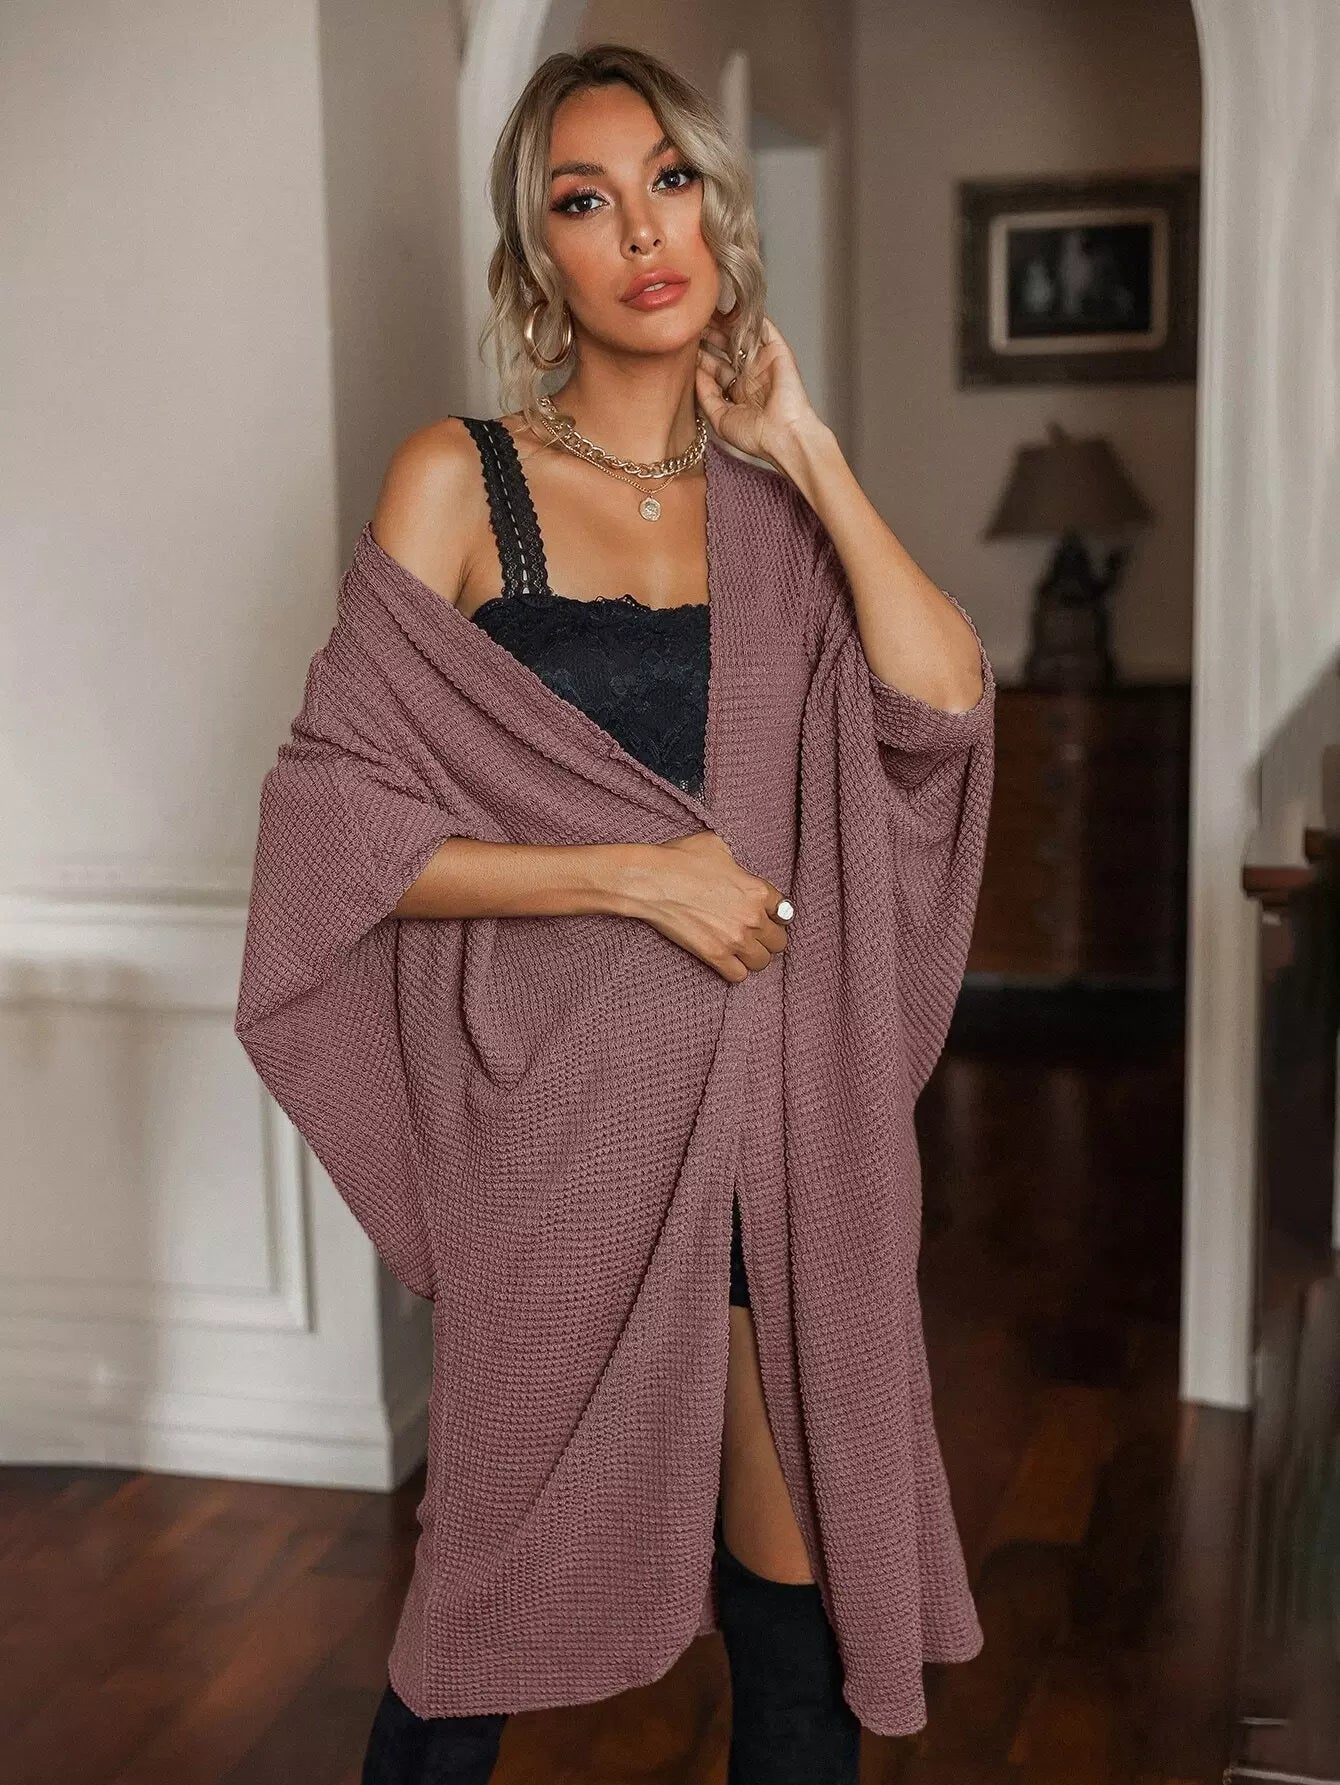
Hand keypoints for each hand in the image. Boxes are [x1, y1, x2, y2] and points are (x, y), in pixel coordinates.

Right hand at [621, 831, 791, 983]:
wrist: (652, 881)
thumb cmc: (680, 859)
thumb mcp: (717, 845)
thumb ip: (735, 860)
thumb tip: (733, 866)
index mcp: (757, 890)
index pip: (785, 912)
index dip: (776, 914)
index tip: (766, 916)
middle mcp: (752, 917)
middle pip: (779, 941)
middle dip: (769, 938)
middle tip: (754, 934)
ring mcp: (735, 939)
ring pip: (762, 961)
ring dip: (754, 956)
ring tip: (742, 950)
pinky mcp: (715, 955)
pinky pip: (739, 976)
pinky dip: (735, 971)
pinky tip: (728, 961)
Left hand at [694, 313, 824, 472]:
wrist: (783, 436)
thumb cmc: (755, 436)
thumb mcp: (719, 419)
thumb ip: (705, 395)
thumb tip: (695, 371)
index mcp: (738, 392)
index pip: (715, 368)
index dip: (700, 356)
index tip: (684, 345)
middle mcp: (750, 375)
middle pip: (726, 349)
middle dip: (709, 335)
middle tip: (694, 322)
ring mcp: (764, 362)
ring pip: (742, 336)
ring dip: (726, 323)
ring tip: (708, 311)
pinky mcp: (778, 352)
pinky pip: (764, 329)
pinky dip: (751, 317)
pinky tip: (734, 307)